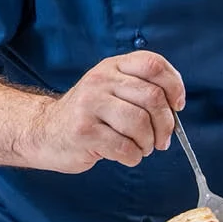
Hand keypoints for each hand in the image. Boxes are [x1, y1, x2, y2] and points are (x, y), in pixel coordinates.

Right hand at [19, 51, 184, 172]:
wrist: (45, 131)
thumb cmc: (88, 115)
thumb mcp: (110, 89)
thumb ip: (140, 89)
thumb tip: (175, 107)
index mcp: (112, 66)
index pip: (152, 64)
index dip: (174, 85)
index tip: (177, 105)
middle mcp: (100, 80)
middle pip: (152, 97)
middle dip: (166, 124)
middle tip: (163, 139)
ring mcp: (89, 104)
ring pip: (140, 123)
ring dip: (148, 143)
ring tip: (141, 148)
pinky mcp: (83, 131)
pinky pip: (124, 147)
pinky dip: (133, 156)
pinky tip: (126, 155)